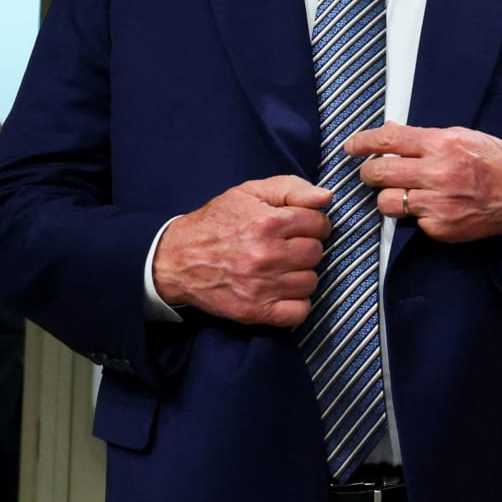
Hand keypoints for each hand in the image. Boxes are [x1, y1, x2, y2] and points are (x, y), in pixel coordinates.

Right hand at [151, 176, 330, 326]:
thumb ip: (292, 188)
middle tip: (289, 247)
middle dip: (307, 247)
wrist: (175, 260)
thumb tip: (326, 198)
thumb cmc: (216, 222)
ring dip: (302, 275)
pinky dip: (296, 305)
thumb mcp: (250, 192)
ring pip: (311, 282)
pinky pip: (298, 313)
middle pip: (316, 253)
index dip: (314, 223)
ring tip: (283, 268)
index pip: (319, 224)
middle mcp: (268, 255)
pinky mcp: (254, 311)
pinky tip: (284, 292)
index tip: (302, 227)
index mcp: (269, 223)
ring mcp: (262, 286)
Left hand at [346, 123, 501, 242]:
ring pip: (386, 202)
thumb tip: (392, 132)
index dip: (363, 142)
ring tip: (402, 192)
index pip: (388, 139)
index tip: (351, 146)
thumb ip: (426, 137)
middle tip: (373, 172)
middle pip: (379, 173)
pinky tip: (430, 207)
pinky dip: (415, 214)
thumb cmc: (496, 161)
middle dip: (370, 172)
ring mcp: (437, 203)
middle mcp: (437, 173)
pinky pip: (410, 221)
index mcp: (442, 144)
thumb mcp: (464, 136)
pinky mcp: (440, 227)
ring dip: (388, 197)